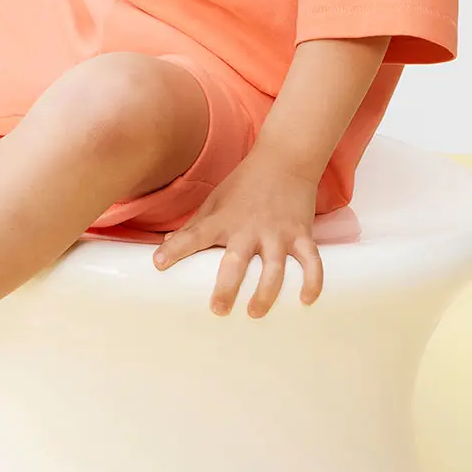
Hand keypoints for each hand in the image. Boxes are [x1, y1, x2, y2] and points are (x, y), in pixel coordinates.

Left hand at [152, 148, 323, 316]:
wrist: (285, 158)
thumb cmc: (245, 183)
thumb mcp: (215, 201)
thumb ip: (194, 226)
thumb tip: (167, 246)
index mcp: (223, 219)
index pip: (195, 235)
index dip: (176, 250)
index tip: (159, 264)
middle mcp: (249, 227)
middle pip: (236, 261)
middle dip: (227, 286)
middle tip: (218, 310)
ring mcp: (278, 232)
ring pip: (274, 268)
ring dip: (266, 292)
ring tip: (255, 313)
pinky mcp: (302, 233)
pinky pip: (311, 261)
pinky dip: (312, 281)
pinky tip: (306, 301)